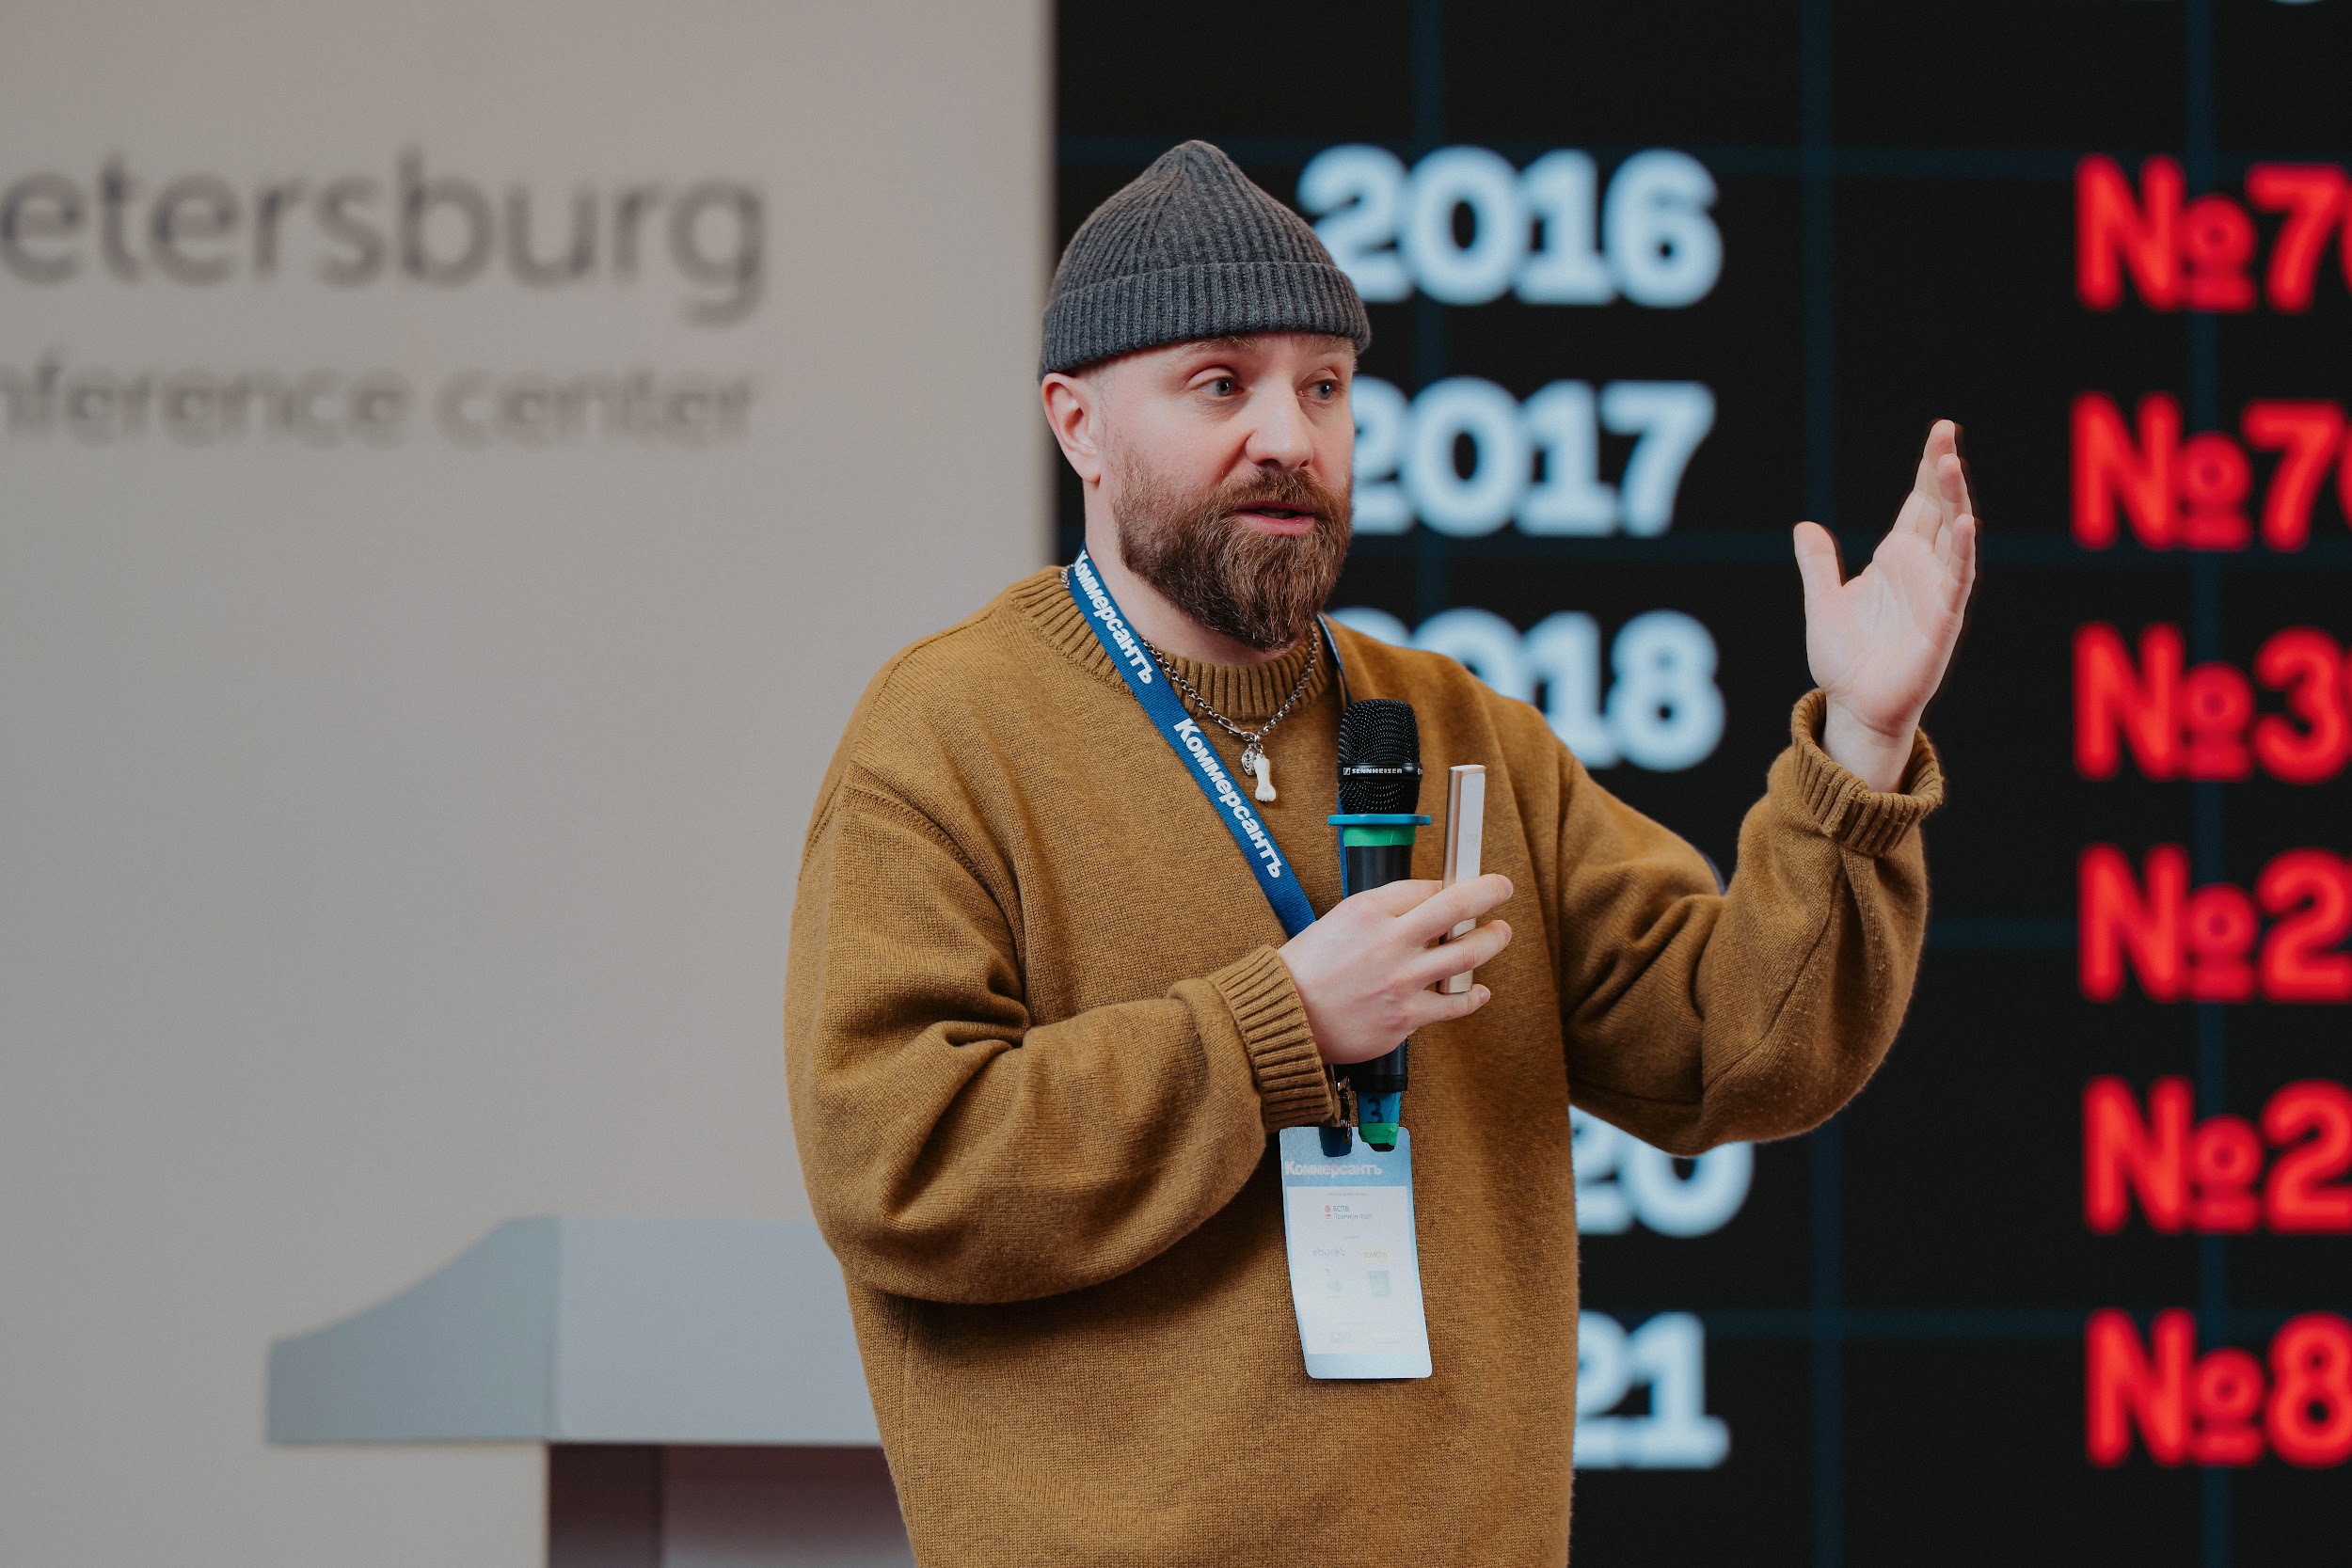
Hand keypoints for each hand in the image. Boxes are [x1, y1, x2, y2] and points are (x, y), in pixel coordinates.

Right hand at [1276, 874, 1513, 1064]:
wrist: (1287, 1015)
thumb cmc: (1307, 968)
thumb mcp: (1339, 918)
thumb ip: (1382, 909)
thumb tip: (1425, 902)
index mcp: (1369, 911)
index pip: (1428, 888)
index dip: (1451, 885)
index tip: (1464, 886)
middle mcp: (1390, 942)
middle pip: (1459, 907)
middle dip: (1491, 892)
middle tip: (1502, 888)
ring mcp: (1402, 980)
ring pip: (1468, 954)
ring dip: (1492, 940)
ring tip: (1500, 933)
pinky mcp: (1406, 1016)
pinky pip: (1454, 1004)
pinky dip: (1473, 996)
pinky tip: (1479, 991)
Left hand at [1793, 418, 1979, 791]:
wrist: (1854, 707)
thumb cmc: (1846, 659)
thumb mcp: (1822, 603)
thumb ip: (1817, 565)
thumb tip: (1804, 527)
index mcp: (1896, 560)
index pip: (1919, 503)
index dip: (1927, 469)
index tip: (1940, 431)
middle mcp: (1921, 570)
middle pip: (1938, 509)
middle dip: (1942, 471)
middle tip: (1946, 431)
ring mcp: (1935, 593)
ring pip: (1952, 537)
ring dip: (1954, 501)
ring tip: (1950, 463)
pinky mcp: (1941, 622)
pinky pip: (1956, 583)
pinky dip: (1959, 554)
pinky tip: (1963, 525)